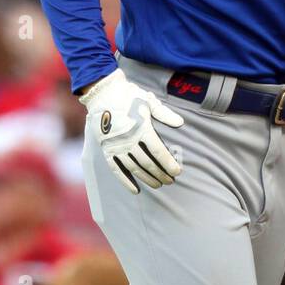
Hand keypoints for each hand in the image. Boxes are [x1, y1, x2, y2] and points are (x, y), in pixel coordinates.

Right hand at [81, 68, 183, 193]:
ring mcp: (116, 147)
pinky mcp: (106, 150)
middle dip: (161, 174)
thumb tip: (181, 122)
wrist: (102, 93)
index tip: (177, 172)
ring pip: (134, 168)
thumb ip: (164, 114)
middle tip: (171, 181)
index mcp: (141, 128)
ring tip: (158, 185)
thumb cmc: (129, 96)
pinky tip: (135, 190)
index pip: (158, 152)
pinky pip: (116, 170)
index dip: (168, 163)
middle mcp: (129, 140)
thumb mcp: (148, 101)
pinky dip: (125, 181)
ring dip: (147, 178)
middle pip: (148, 163)